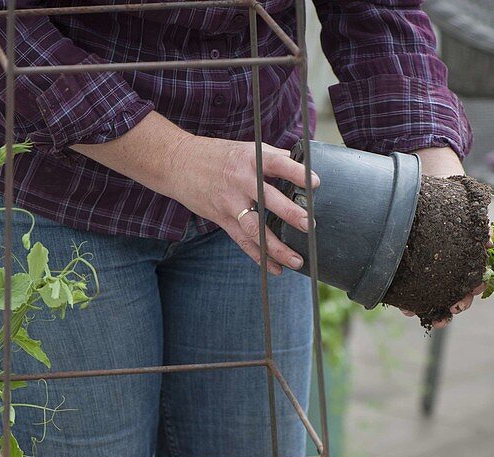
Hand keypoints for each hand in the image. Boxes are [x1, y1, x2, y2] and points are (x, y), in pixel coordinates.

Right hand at [74, 111, 317, 275]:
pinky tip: (276, 270)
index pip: (277, 163)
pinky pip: (243, 242)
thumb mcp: (244, 149)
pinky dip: (259, 257)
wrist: (178, 162)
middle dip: (290, 214)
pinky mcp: (222, 219)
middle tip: (309, 226)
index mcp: (250, 159)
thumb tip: (299, 164)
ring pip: (255, 229)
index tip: (315, 183)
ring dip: (276, 248)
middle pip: (268, 199)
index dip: (296, 173)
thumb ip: (272, 157)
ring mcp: (230, 202)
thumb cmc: (218, 155)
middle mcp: (240, 181)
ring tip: (296, 261)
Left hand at [401, 146, 484, 327]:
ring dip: (434, 311)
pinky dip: (410, 303)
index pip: (476, 279)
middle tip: (450, 311)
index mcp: (470, 258)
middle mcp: (452, 269)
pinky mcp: (413, 273)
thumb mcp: (468, 209)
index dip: (475, 289)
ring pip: (436, 297)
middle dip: (456, 306)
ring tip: (431, 318)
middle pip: (458, 294)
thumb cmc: (453, 198)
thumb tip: (490, 242)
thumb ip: (479, 227)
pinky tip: (407, 309)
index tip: (473, 292)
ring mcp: (433, 272)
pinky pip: (412, 292)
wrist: (427, 186)